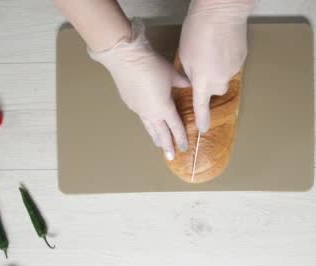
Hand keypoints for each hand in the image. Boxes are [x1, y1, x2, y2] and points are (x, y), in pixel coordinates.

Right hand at [89, 19, 189, 159]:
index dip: (180, 138)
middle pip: (160, 133)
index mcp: (163, 108)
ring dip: (155, 137)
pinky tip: (148, 122)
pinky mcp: (129, 102)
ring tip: (159, 145)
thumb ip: (182, 82)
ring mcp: (138, 109)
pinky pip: (141, 117)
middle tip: (171, 156)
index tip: (184, 148)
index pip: (175, 127)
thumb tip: (190, 85)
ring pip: (149, 127)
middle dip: (166, 145)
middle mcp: (151, 112)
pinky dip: (147, 124)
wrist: (125, 58)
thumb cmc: (151, 65)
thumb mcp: (171, 74)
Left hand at [179, 0, 254, 132]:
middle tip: (201, 66)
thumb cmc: (197, 31)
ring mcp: (233, 70)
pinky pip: (232, 64)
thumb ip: (189, 73)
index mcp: (202, 81)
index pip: (201, 107)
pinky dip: (226, 59)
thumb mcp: (185, 55)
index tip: (203, 130)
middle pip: (215, 90)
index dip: (202, 120)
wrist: (221, 12)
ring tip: (211, 50)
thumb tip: (194, 80)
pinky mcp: (242, 59)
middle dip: (209, 83)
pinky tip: (221, 44)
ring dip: (217, 68)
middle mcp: (220, 80)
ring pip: (224, 75)